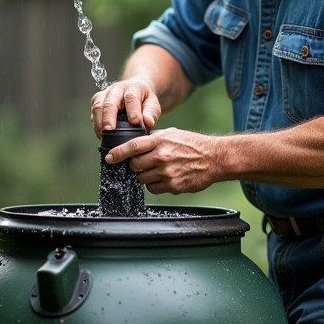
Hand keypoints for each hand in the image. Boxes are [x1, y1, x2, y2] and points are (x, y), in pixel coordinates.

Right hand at [91, 78, 161, 137]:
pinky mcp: (97, 101)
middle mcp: (116, 89)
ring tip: (103, 136)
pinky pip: (94, 112)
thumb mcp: (153, 104)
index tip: (134, 122)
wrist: (134, 91)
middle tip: (109, 130)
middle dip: (109, 117)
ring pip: (98, 106)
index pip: (131, 98)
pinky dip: (96, 124)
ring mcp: (105, 94)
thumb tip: (148, 122)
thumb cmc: (144, 100)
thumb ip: (151, 113)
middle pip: (110, 102)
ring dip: (99, 122)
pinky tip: (100, 135)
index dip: (132, 110)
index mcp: (133, 88)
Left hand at [103, 128, 224, 193]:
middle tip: (143, 163)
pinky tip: (165, 178)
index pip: (132, 146)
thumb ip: (154, 139)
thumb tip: (136, 145)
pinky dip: (155, 185)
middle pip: (134, 165)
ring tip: (158, 170)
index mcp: (160, 140)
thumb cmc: (194, 145)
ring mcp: (167, 172)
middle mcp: (162, 156)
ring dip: (145, 176)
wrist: (215, 158)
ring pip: (142, 179)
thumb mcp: (173, 134)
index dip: (117, 153)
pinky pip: (153, 189)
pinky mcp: (173, 185)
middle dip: (135, 166)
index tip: (109, 158)